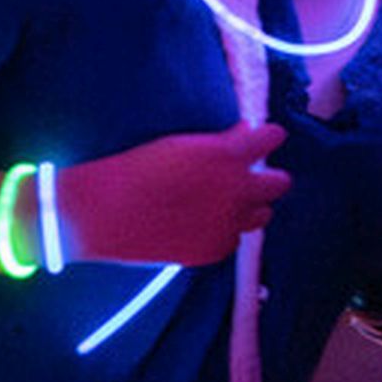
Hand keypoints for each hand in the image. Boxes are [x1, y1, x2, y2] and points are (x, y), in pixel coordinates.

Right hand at [58, 123, 288, 264]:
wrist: (101, 214)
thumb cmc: (134, 170)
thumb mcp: (180, 146)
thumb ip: (221, 142)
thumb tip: (245, 132)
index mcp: (228, 155)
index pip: (273, 137)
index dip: (267, 137)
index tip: (261, 139)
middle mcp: (237, 189)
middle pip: (280, 183)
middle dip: (265, 177)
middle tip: (243, 177)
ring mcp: (228, 223)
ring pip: (264, 214)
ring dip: (250, 206)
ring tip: (224, 203)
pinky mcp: (215, 249)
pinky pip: (234, 238)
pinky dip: (223, 231)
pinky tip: (199, 224)